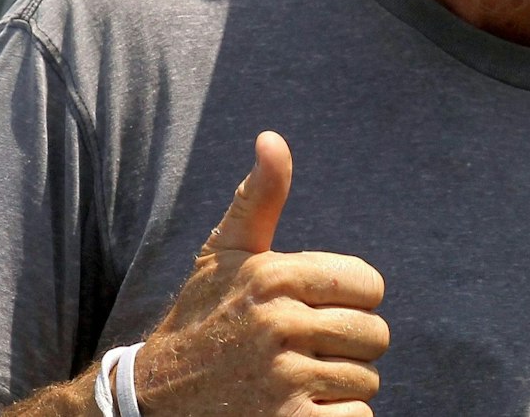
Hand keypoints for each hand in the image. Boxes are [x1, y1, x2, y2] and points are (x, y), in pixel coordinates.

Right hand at [139, 132, 388, 415]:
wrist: (156, 397)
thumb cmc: (203, 317)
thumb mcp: (226, 253)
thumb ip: (260, 197)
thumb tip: (273, 138)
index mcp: (274, 275)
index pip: (369, 285)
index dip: (353, 300)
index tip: (319, 310)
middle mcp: (279, 323)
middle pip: (373, 335)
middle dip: (349, 347)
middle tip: (308, 351)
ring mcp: (283, 379)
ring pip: (366, 379)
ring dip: (340, 386)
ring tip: (298, 381)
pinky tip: (301, 411)